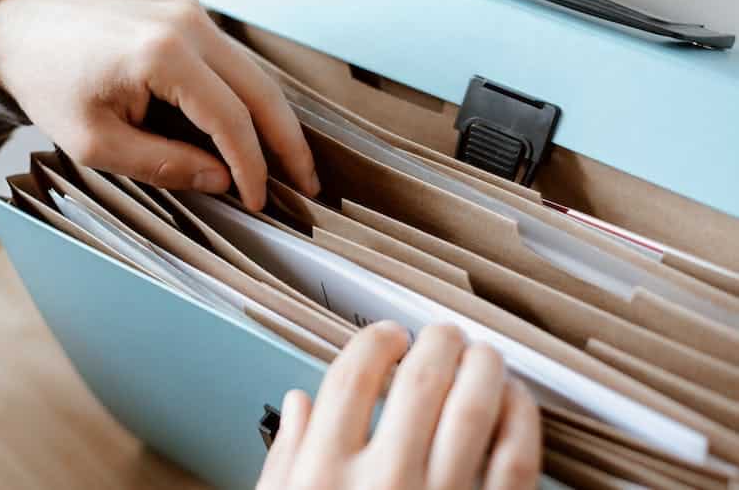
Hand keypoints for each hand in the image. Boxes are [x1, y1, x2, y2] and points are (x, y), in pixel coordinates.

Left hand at [0, 0, 319, 209]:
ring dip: (274, 120)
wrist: (15, 31)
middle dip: (288, 143)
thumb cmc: (48, 86)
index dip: (252, 166)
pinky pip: (232, 60)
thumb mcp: (97, 143)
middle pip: (261, 91)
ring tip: (292, 163)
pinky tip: (257, 129)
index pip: (231, 119)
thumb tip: (223, 180)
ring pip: (254, 73)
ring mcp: (189, 12)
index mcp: (162, 54)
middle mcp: (186, 23)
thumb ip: (166, 164)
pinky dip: (249, 97)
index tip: (260, 200)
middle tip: (309, 185)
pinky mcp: (185, 13)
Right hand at [257, 322, 540, 489]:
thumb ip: (287, 459)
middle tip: (442, 335)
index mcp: (325, 475)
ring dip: (484, 366)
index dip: (376, 341)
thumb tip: (298, 404)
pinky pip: (517, 457)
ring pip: (476, 405)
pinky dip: (521, 417)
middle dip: (436, 342)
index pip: (354, 375)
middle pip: (421, 379)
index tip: (387, 336)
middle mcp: (385, 482)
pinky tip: (514, 401)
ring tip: (482, 354)